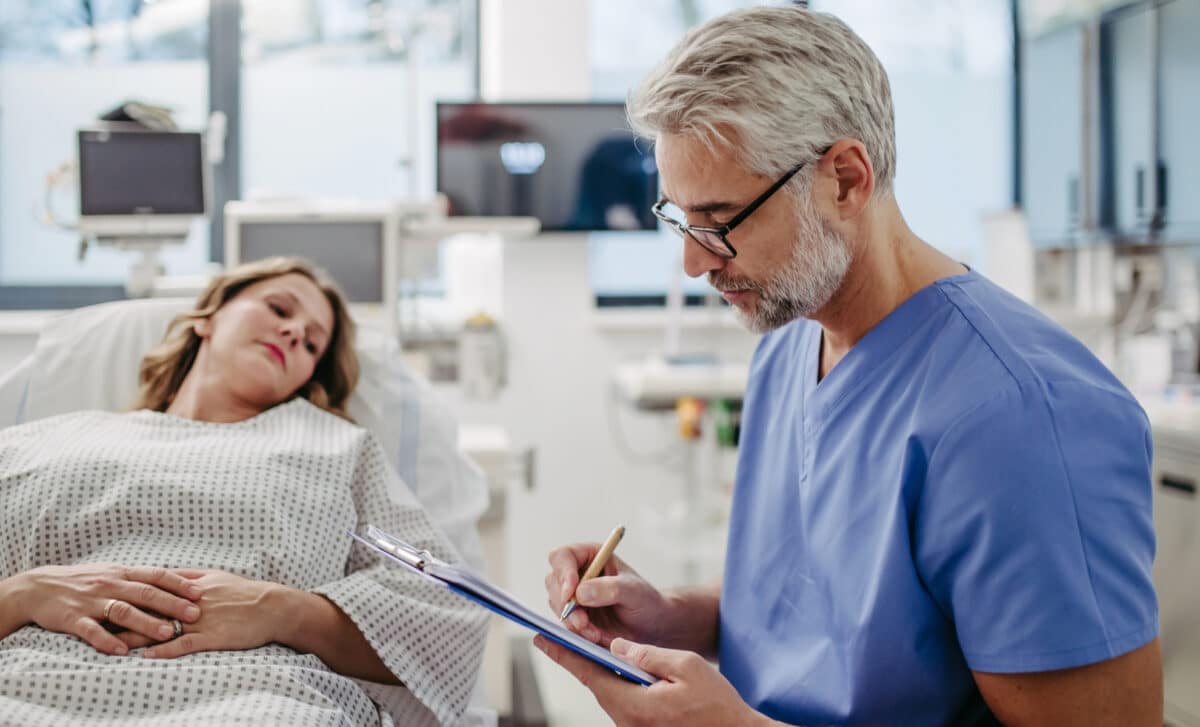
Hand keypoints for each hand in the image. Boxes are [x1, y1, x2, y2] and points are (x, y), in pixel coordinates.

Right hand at [10, 564, 203, 655]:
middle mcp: (110, 584)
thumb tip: (176, 579)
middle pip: (145, 593)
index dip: (179, 583)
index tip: (201, 592)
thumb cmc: (85, 581)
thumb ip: (140, 578)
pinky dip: (107, 641)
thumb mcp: (113, 573)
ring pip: (122, 611)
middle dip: (172, 604)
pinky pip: (91, 631)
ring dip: (146, 623)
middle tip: (195, 614)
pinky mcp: (73, 618)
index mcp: (123, 573)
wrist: (40, 587)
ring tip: (166, 634)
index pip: (157, 575)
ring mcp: (92, 601)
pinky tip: (122, 651)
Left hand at [117, 569, 280, 658]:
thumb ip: (189, 576)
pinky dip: (163, 650)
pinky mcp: (211, 637)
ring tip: (111, 643)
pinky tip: (146, 656)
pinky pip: (183, 645)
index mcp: (191, 585)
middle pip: (152, 608)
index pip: (154, 587)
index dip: (129, 592)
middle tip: (98, 619)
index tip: (106, 595)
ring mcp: (201, 620)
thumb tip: (165, 573)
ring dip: (136, 636)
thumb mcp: (216, 576)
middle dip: (124, 614)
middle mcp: (192, 601)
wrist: (272, 606)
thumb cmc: (245, 592)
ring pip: (162, 628)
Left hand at [533, 635, 769, 726]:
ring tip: (586, 647)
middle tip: (556, 636)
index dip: (564, 654)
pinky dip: (617, 684)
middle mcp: (627, 721)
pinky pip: (624, 703)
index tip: (542, 638)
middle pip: (596, 683)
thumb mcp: (686, 666)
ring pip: (610, 693)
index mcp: (633, 705)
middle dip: (579, 658)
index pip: (589, 673)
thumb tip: (619, 645)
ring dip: (601, 671)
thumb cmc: (717, 703)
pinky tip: (618, 669)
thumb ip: (648, 654)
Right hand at [545, 543, 671, 647]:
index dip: (563, 573)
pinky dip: (576, 632)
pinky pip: (564, 623)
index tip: (570, 594)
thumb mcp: (634, 592)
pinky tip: (595, 636)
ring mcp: (573, 595)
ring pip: (556, 605)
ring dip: (572, 621)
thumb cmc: (646, 601)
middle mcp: (577, 572)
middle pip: (553, 582)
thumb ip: (610, 588)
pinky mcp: (573, 615)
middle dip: (566, 604)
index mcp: (591, 556)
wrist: (651, 626)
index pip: (563, 556)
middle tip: (583, 622)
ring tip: (595, 633)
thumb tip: (580, 592)